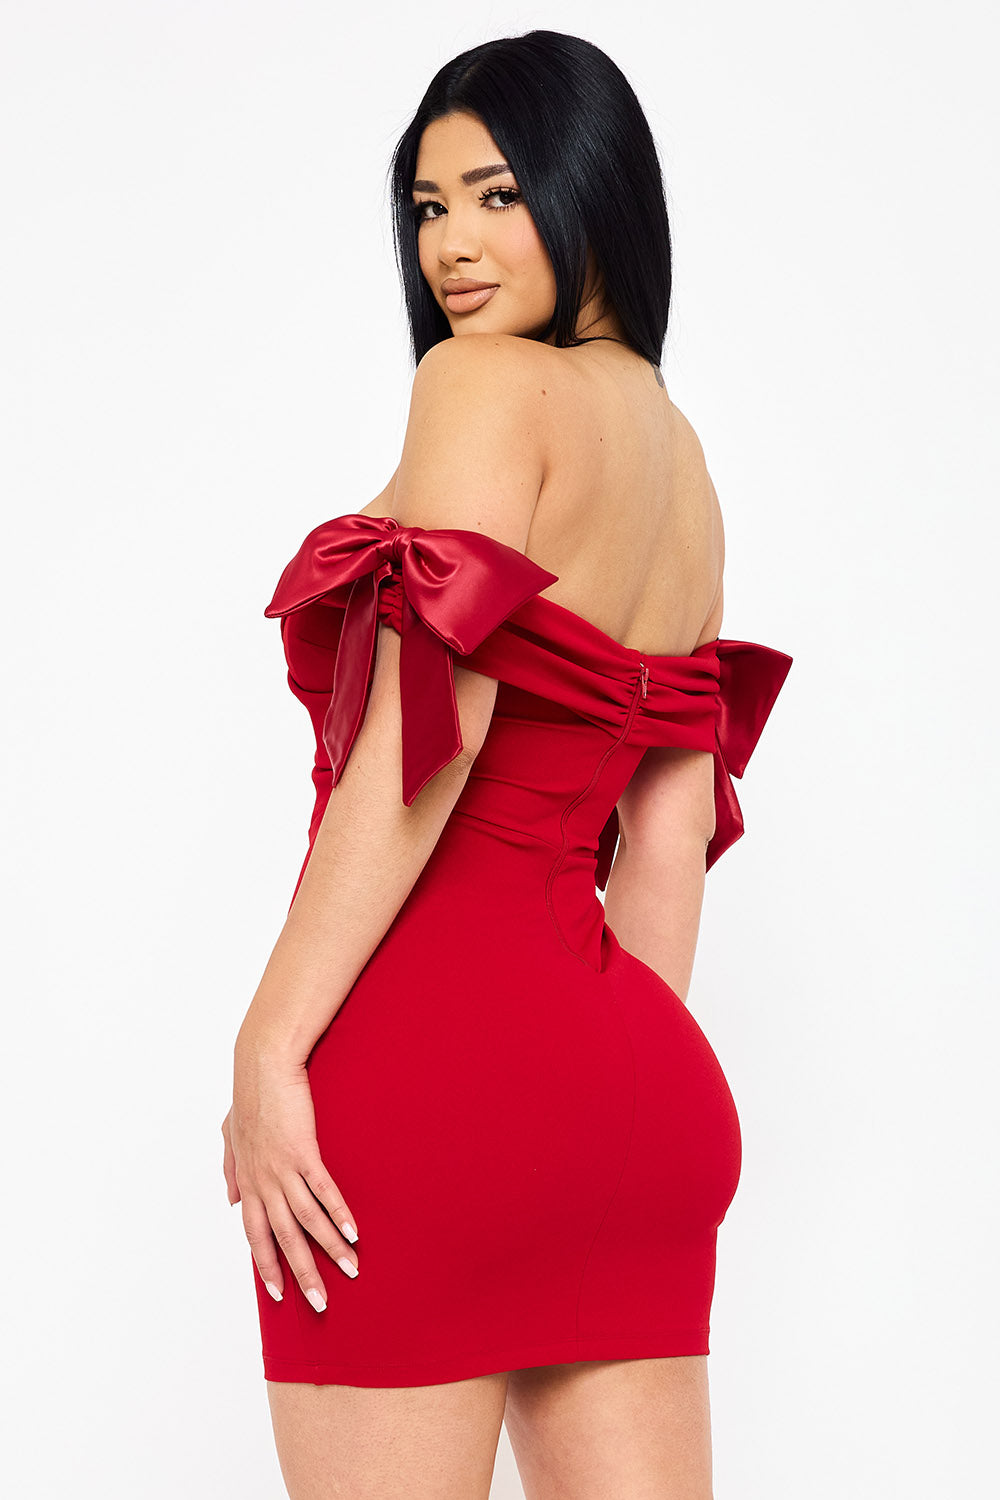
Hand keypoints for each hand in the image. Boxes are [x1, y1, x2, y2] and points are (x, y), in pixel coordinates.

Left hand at [225, 1048, 359, 1309]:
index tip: (279, 1293)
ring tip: (350, 1272)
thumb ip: (230, 1167)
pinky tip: (352, 1233)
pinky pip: (323, 1191)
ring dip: (328, 1250)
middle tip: (320, 1303)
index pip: (256, 1234)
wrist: (262, 1063)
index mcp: (249, 1180)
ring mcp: (282, 1168)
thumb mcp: (230, 1133)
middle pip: (282, 1239)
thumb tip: (230, 1200)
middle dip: (302, 1273)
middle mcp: (263, 1181)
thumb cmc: (250, 1094)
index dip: (267, 1264)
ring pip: (305, 1221)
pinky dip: (338, 1214)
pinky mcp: (303, 1151)